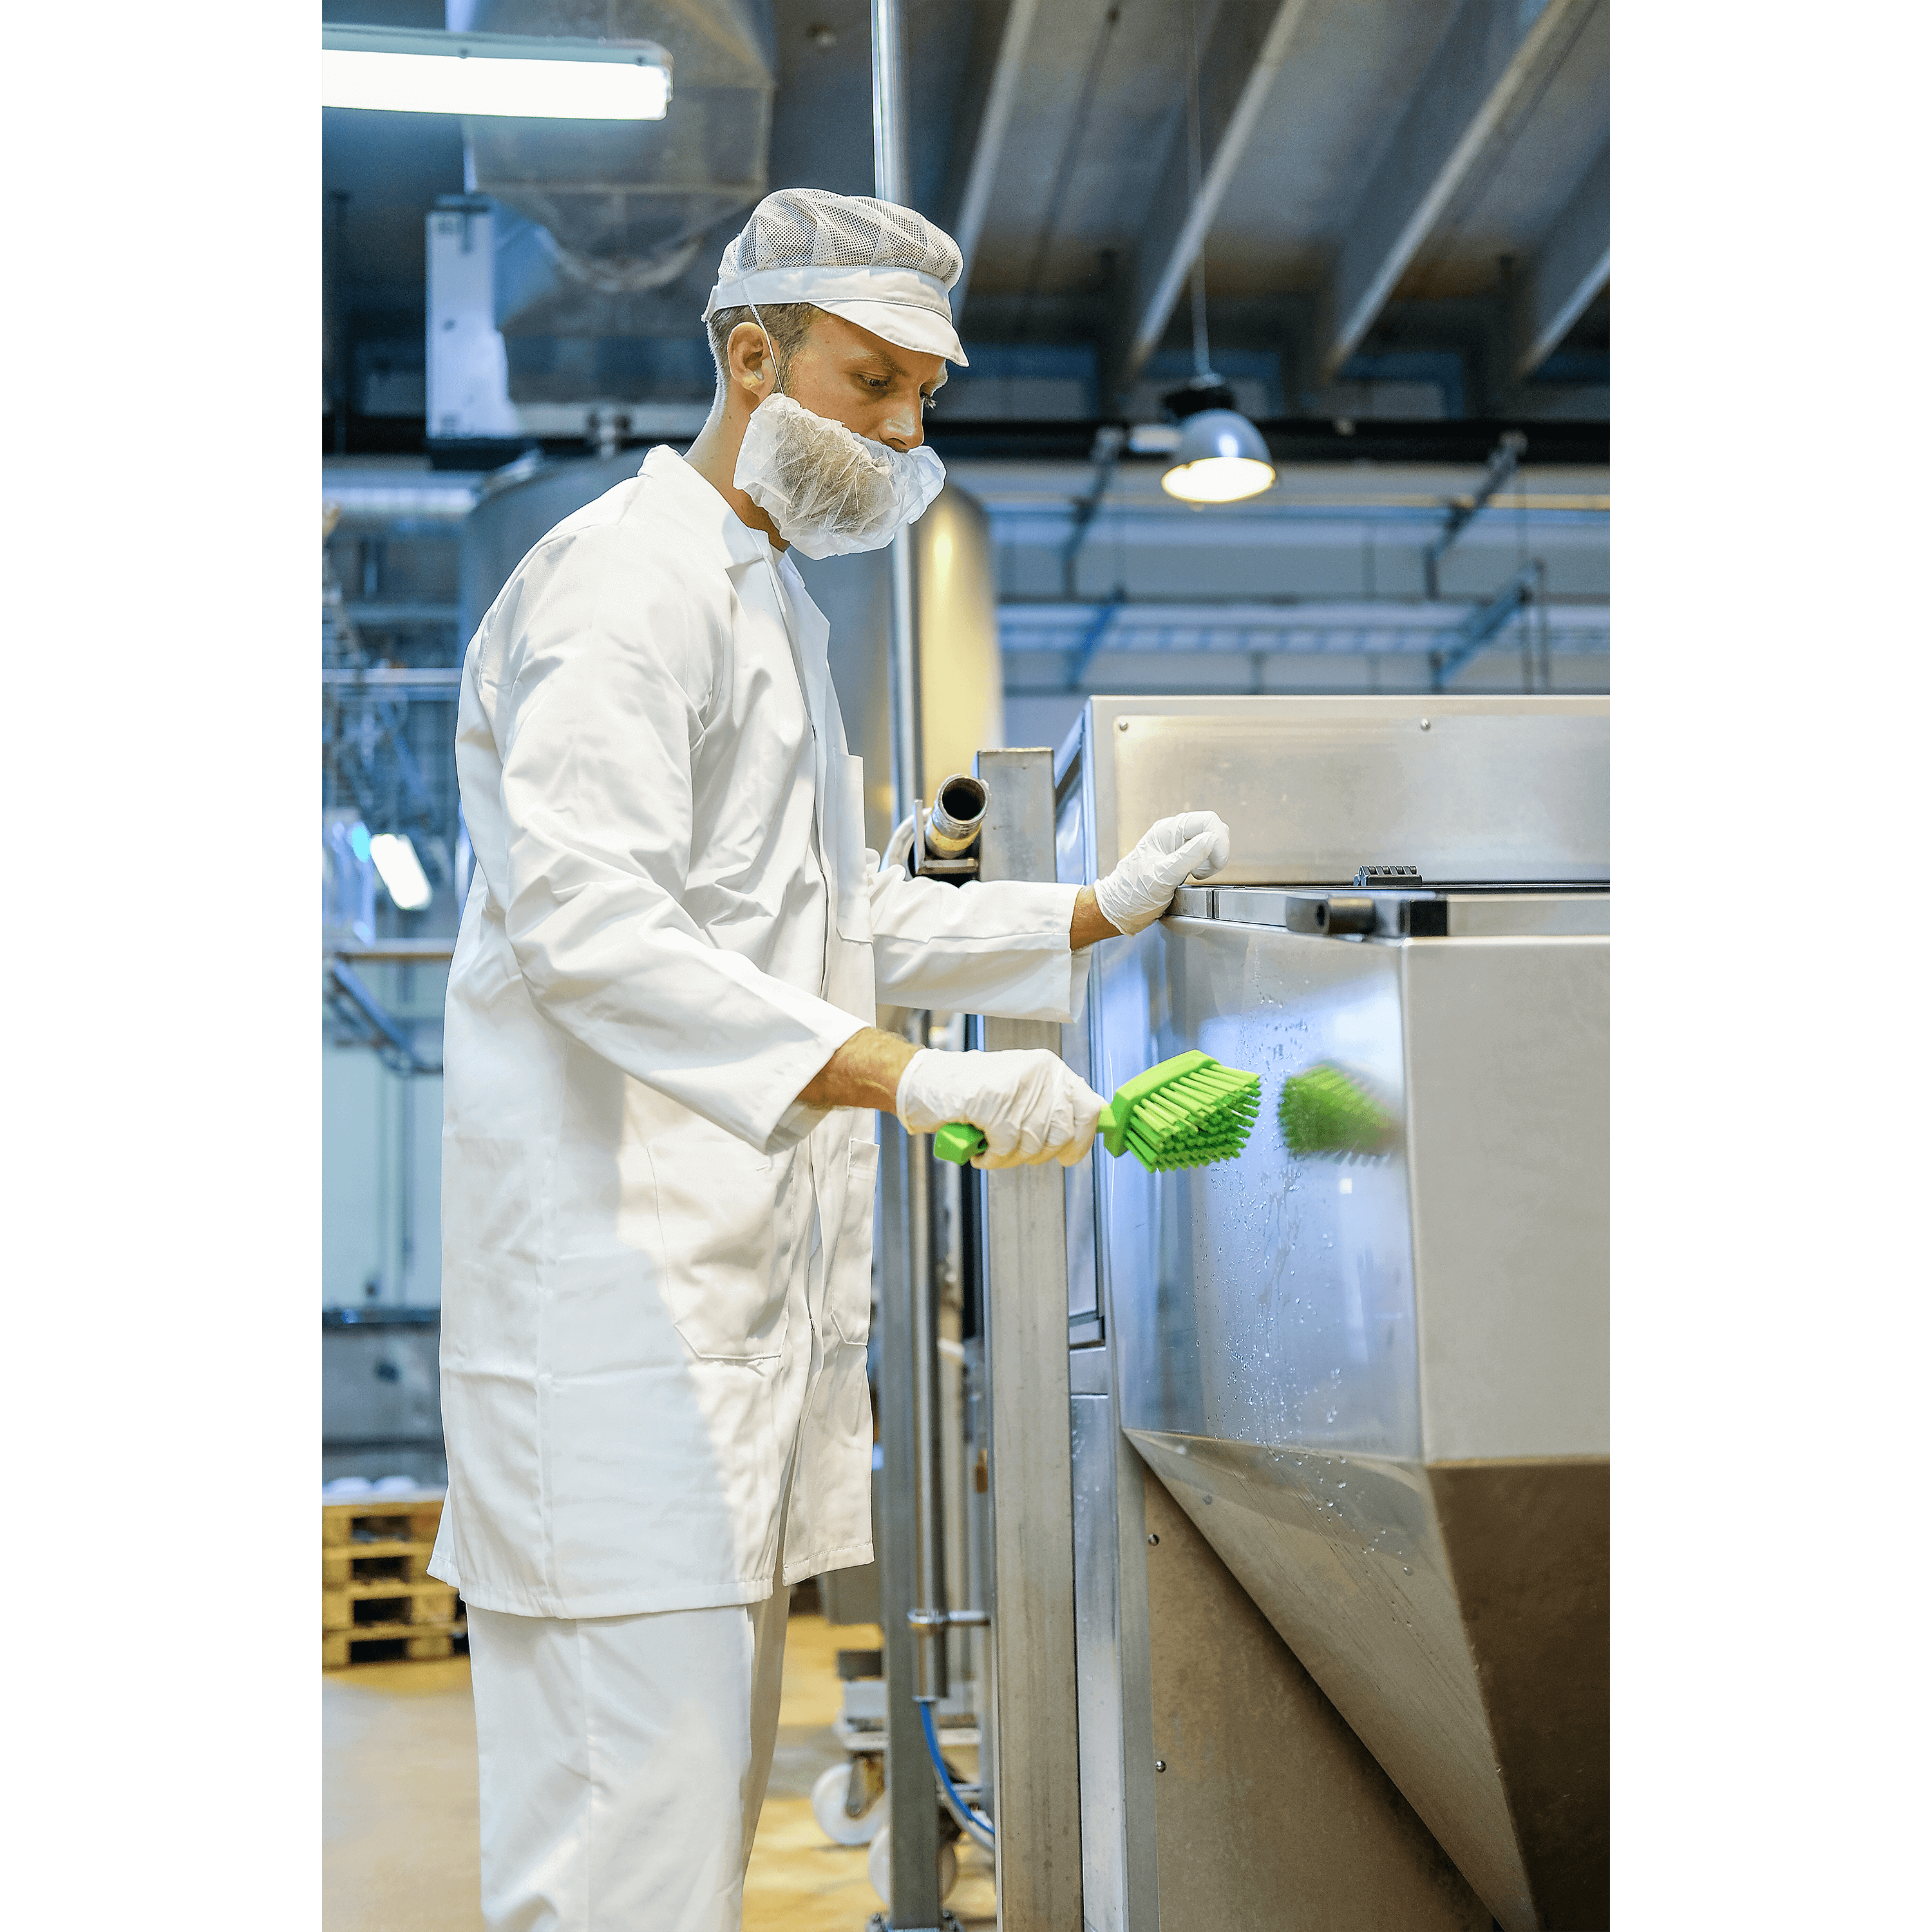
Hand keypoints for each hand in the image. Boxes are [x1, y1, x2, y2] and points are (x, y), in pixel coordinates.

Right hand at [896, 1048, 1103, 1168]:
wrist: (927, 1083)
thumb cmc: (972, 1091)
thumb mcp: (1022, 1089)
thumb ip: (1051, 1106)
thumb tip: (1082, 1132)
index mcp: (1050, 1068)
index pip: (1089, 1107)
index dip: (1083, 1139)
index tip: (1070, 1156)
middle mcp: (1040, 1073)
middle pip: (1062, 1134)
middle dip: (1038, 1154)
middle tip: (1014, 1152)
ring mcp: (1017, 1086)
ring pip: (1033, 1145)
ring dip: (1011, 1158)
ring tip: (993, 1149)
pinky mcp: (993, 1102)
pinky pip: (1005, 1148)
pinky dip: (992, 1158)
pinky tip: (981, 1151)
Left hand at [1091, 812, 1231, 936]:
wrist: (1119, 908)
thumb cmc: (1133, 894)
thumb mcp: (1162, 877)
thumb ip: (1187, 857)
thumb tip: (1211, 839)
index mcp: (1166, 831)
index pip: (1207, 820)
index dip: (1219, 840)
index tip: (1217, 862)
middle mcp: (1172, 834)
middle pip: (1211, 828)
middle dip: (1217, 849)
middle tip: (1205, 871)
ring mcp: (1176, 844)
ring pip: (1209, 840)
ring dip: (1212, 857)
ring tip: (1198, 874)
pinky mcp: (1179, 857)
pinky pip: (1203, 852)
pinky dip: (1206, 863)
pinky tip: (1195, 875)